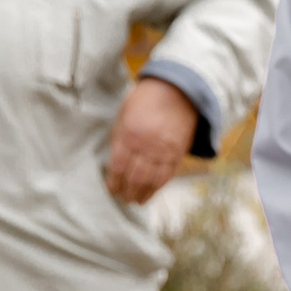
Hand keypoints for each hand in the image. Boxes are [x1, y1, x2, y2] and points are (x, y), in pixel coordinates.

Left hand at [106, 77, 199, 204]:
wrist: (178, 90)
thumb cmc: (146, 100)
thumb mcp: (125, 114)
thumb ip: (120, 137)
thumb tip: (117, 162)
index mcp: (129, 135)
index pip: (118, 167)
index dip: (114, 182)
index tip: (112, 190)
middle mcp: (146, 146)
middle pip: (135, 178)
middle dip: (128, 192)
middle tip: (124, 199)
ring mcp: (164, 150)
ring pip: (152, 180)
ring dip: (143, 193)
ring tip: (137, 201)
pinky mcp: (178, 152)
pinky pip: (168, 174)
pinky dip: (159, 186)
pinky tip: (152, 191)